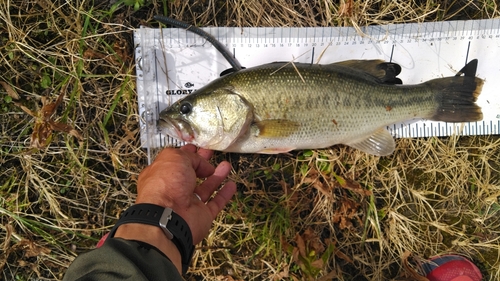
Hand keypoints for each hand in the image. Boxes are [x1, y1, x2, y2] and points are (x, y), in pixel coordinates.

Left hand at [114, 144, 235, 272]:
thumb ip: (191, 156)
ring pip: (205, 187)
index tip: (196, 146)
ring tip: (226, 165)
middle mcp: (173, 189)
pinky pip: (215, 203)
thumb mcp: (176, 158)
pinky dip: (224, 194)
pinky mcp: (202, 215)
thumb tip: (204, 164)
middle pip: (191, 174)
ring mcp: (188, 203)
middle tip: (211, 153)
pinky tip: (232, 185)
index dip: (186, 153)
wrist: (168, 217)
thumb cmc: (166, 183)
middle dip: (201, 163)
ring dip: (216, 176)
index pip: (176, 162)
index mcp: (162, 174)